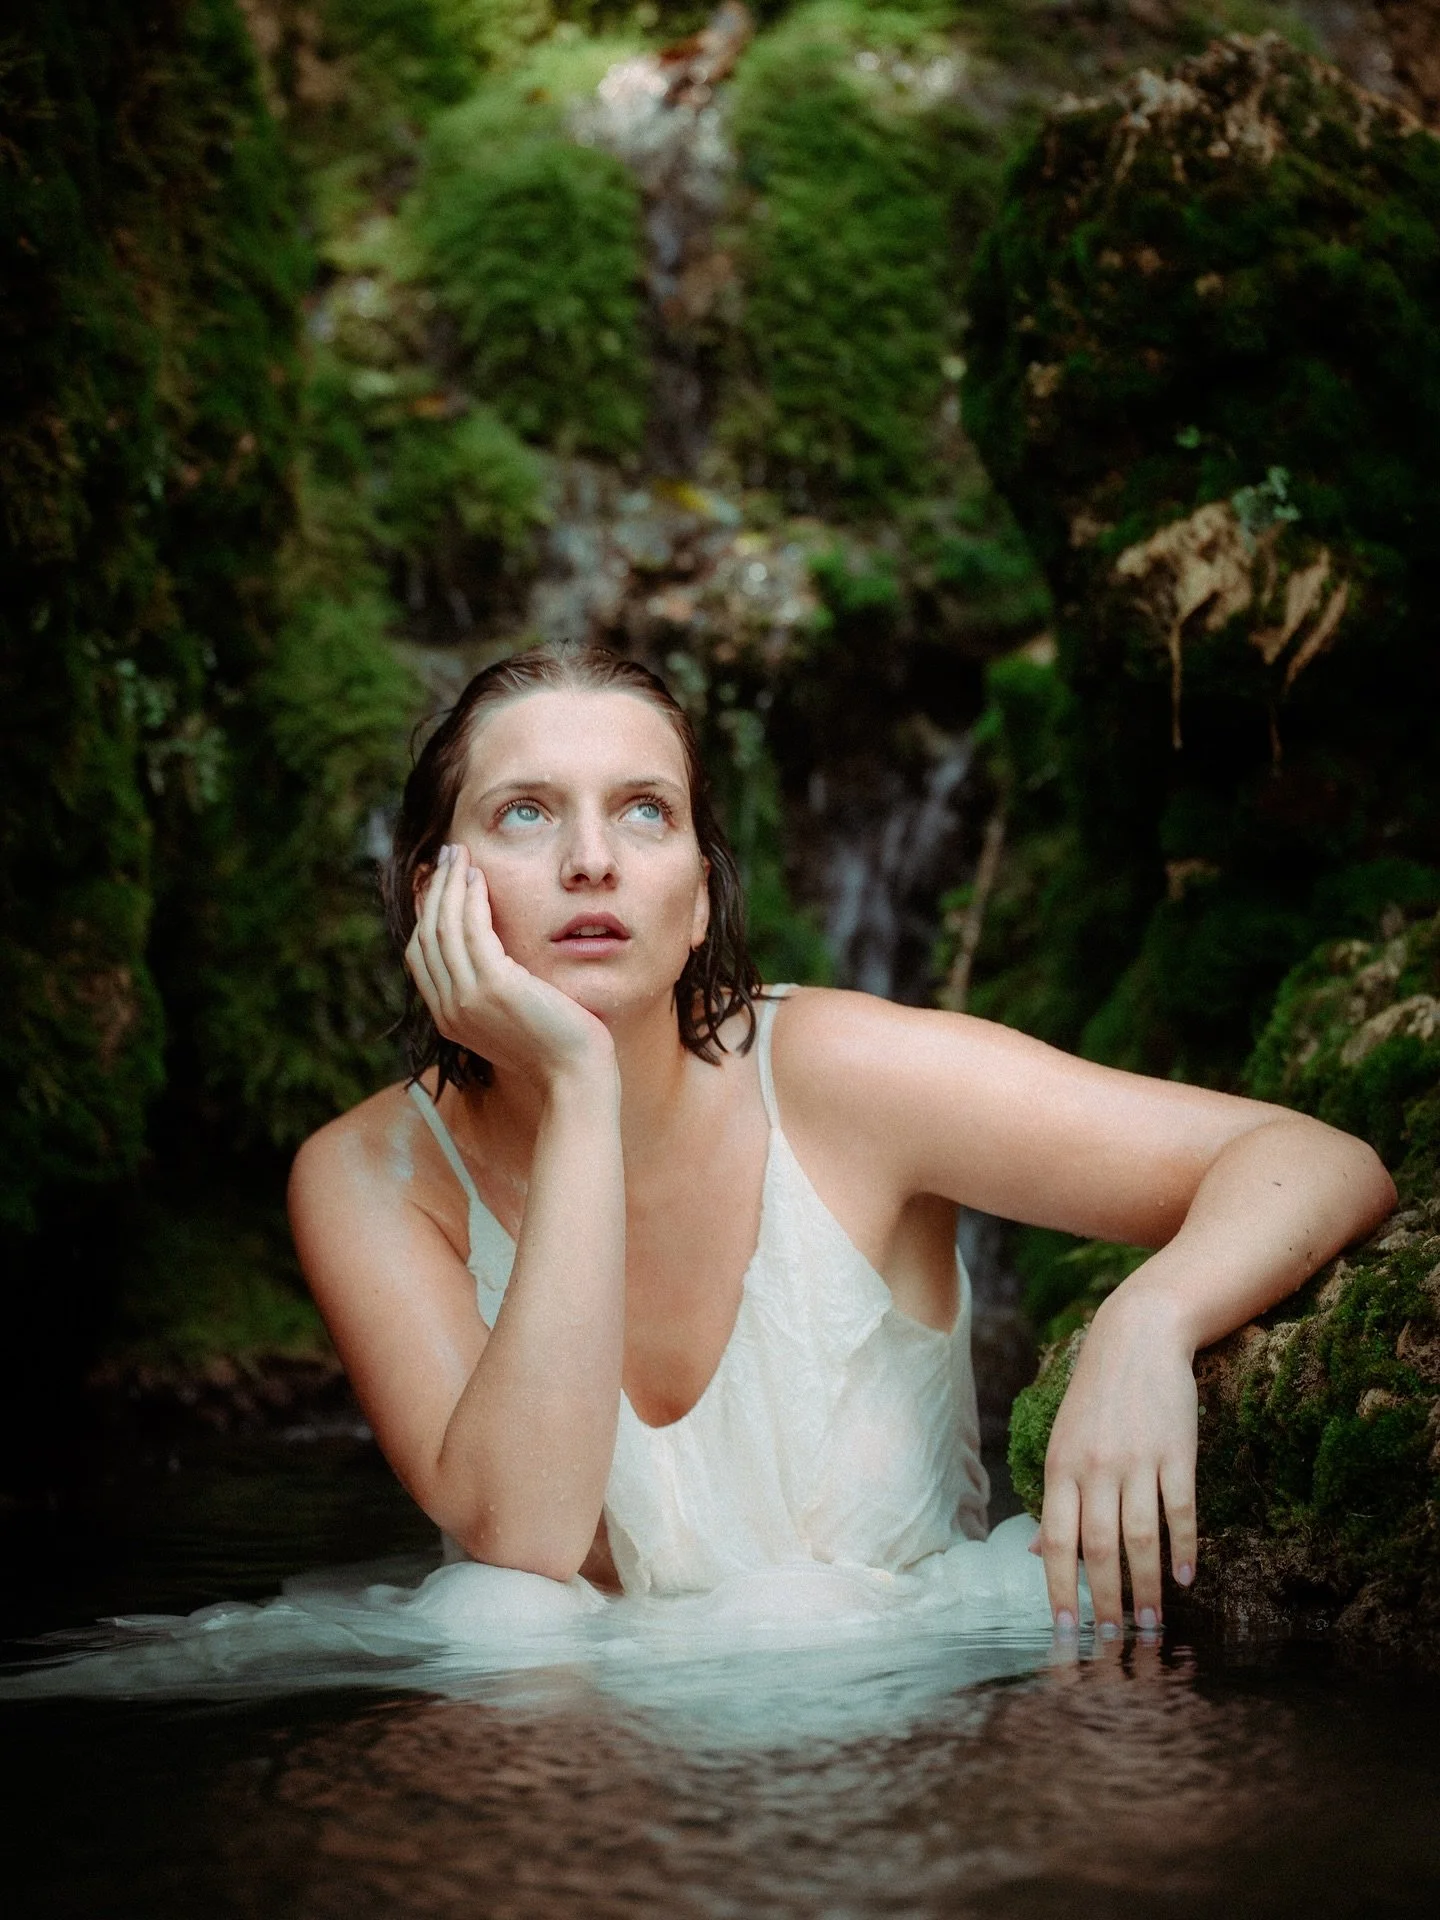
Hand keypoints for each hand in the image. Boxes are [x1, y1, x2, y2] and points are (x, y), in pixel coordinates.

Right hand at [405, 843, 614, 1090]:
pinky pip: (471, 930)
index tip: (438, 882)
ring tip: (459, 855)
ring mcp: (466, 999)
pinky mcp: (492, 987)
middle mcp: (448, 1009)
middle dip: (433, 891)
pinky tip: (478, 877)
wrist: (575, 1075)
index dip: (425, 913)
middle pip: (425, 935)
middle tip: (446, 856)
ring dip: (449, 885)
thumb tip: (491, 955)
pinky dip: (470, 899)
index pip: (420, 955)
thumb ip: (490, 990)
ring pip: (443, 927)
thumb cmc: (555, 1045)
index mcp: (448, 1018)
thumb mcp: (509, 1017)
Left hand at [1035, 1284, 1198, 1633]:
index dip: (1060, 1590)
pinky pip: (1180, 1510)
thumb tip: (1039, 1556)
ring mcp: (1137, 1460)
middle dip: (1107, 1602)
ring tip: (1153, 1624)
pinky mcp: (1176, 1452)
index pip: (1057, 1541)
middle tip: (1116, 1641)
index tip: (1066, 1632)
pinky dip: (1183, 1548)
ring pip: (1141, 1538)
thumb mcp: (1063, 1443)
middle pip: (1099, 1549)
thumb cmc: (1095, 1398)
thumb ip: (1055, 1501)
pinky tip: (1186, 1577)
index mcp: (1060, 1468)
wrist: (1137, 1337)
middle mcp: (1095, 1467)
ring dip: (1148, 1588)